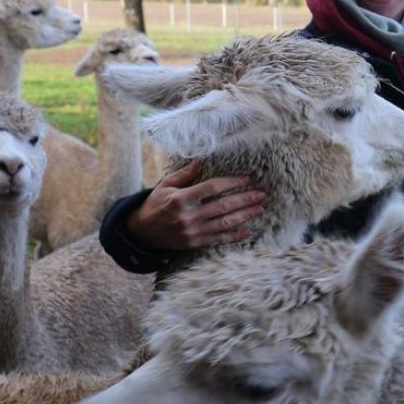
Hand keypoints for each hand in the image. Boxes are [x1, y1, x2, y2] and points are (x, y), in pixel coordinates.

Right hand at [125, 161, 264, 250]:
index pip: (212, 188)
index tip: (247, 179)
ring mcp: (193, 231)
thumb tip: (202, 159)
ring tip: (259, 209)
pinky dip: (234, 236)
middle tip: (261, 194)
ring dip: (245, 216)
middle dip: (245, 199)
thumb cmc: (155, 204)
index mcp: (181, 198)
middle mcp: (189, 216)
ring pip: (225, 223)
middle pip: (223, 206)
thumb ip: (185, 174)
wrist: (142, 232)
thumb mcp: (166, 185)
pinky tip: (248, 231)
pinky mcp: (195, 243)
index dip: (232, 182)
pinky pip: (219, 239)